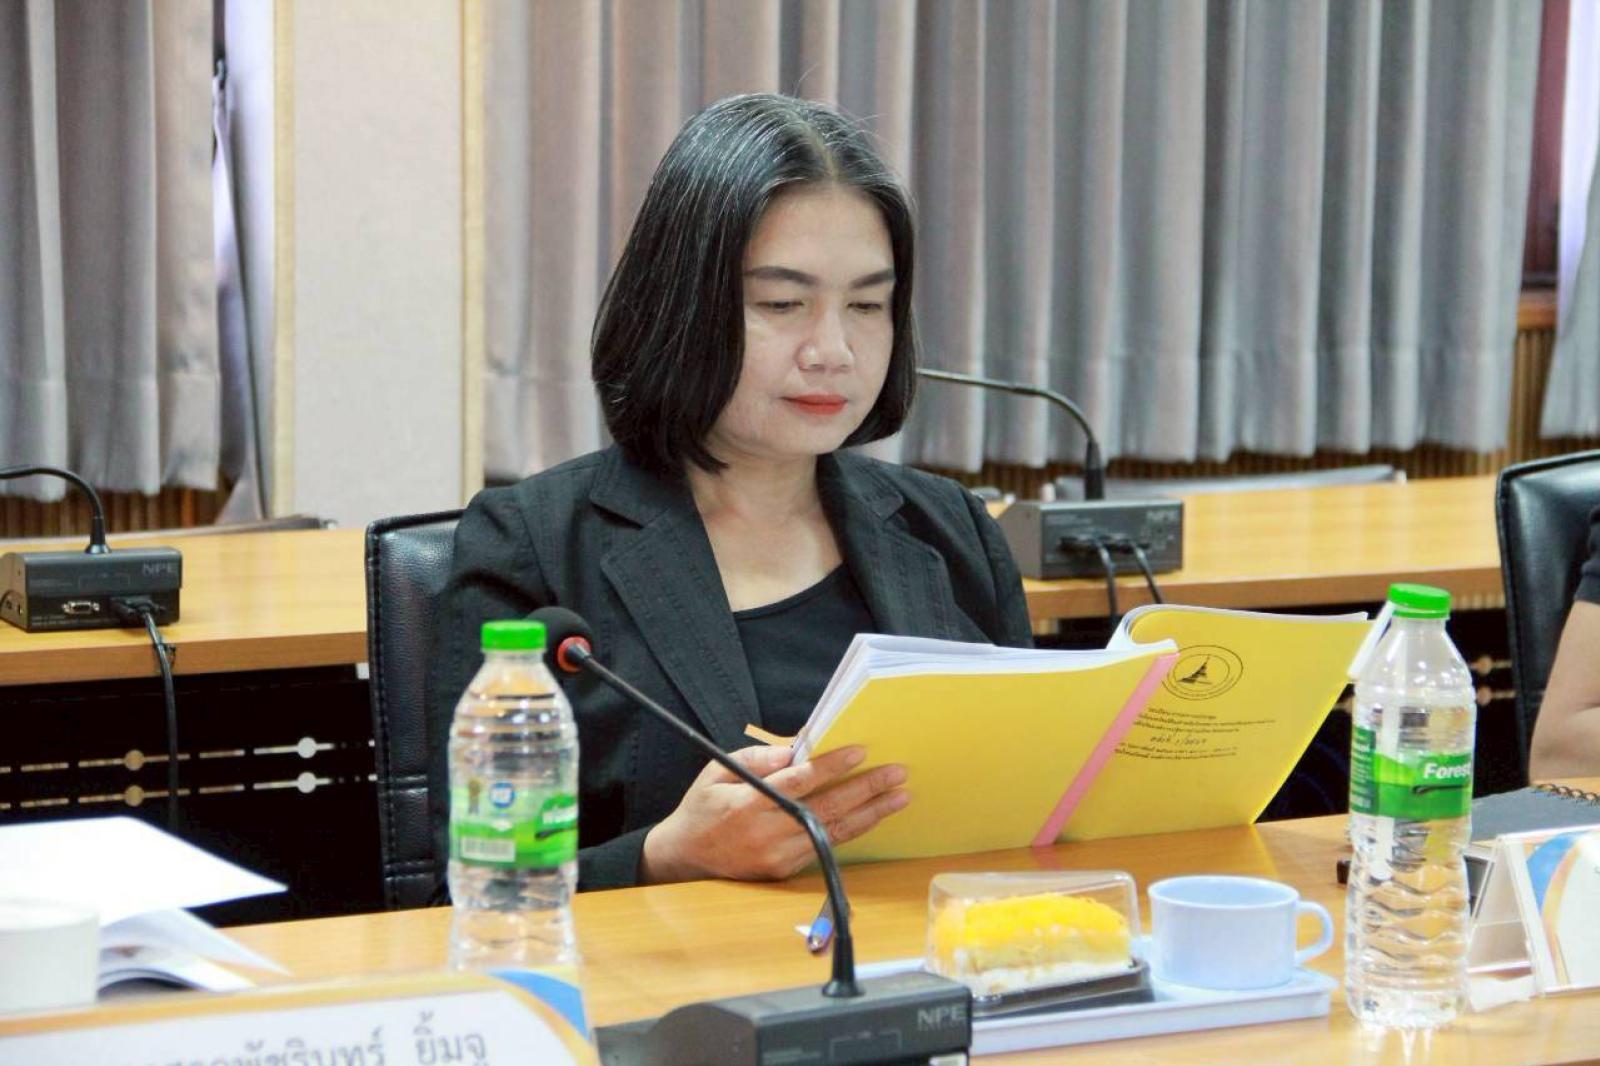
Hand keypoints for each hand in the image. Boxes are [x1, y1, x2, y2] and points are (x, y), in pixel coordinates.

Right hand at [639, 744, 909, 882]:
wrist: (684, 858)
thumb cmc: (702, 807)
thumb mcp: (718, 771)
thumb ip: (758, 758)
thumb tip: (797, 748)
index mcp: (747, 802)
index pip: (798, 781)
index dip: (830, 766)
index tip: (860, 751)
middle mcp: (766, 831)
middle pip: (826, 807)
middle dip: (865, 789)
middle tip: (897, 773)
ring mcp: (778, 855)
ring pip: (833, 832)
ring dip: (870, 814)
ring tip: (899, 797)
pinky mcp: (784, 870)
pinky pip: (825, 847)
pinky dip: (851, 830)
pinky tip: (872, 815)